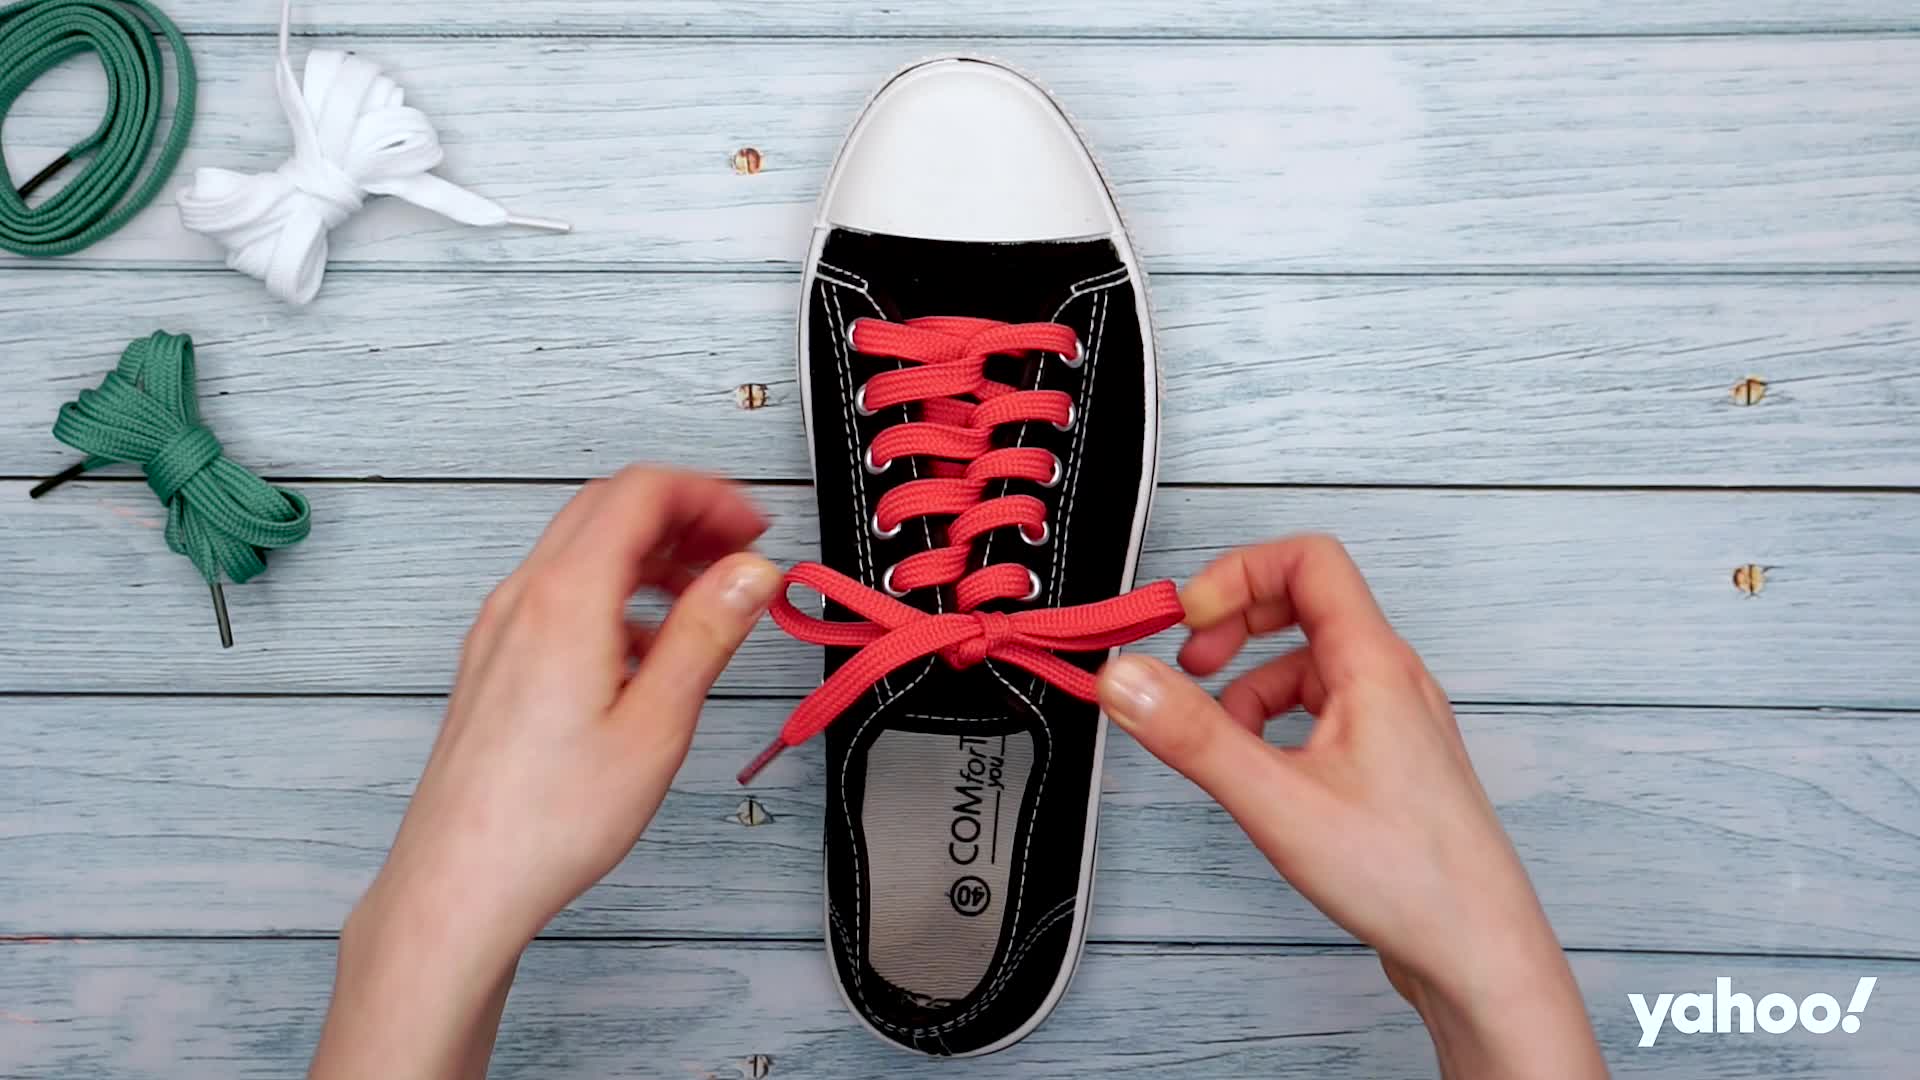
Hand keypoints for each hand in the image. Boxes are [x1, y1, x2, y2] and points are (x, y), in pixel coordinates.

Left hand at [312, 467, 781, 1079]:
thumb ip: (707, 634)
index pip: (641, 493)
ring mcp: (501, 629)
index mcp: (566, 600)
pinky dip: (616, 592)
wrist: (461, 881)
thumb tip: (750, 573)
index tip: (753, 523)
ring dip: (650, 554)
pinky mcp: (494, 661)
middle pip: (608, 508)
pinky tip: (648, 646)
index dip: (708, 493)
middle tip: (738, 551)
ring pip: (582, 549)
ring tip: (706, 599)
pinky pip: (559, 593)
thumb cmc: (546, 821)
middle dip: (683, 515)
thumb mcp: (656, 724)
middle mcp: (523, 600)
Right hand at [1095, 535, 1605, 1079]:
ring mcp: (1394, 720)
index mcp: (1374, 666)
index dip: (1238, 573)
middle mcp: (1391, 681)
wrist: (1478, 952)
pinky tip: (1260, 772)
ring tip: (1218, 737)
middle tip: (1188, 664)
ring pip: (1308, 665)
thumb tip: (1127, 678)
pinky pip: (1322, 711)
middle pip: (1304, 604)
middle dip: (1234, 625)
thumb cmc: (1409, 878)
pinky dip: (1277, 725)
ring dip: (1250, 684)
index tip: (1188, 617)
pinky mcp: (1388, 761)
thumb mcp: (1277, 800)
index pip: (1308, 562)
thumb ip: (1193, 735)